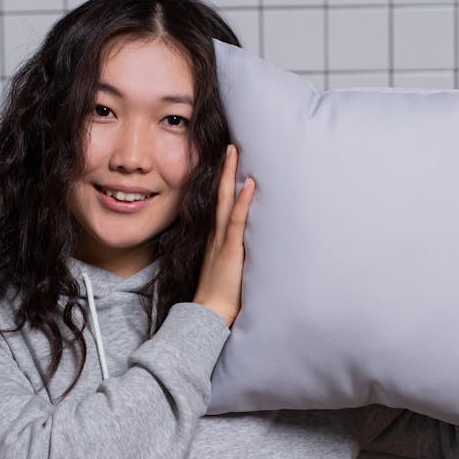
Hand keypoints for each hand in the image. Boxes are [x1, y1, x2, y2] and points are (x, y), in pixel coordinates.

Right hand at [194, 145, 254, 327]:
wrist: (209, 314)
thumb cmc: (220, 296)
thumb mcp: (228, 269)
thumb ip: (234, 255)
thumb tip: (247, 247)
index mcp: (216, 238)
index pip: (220, 204)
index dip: (223, 182)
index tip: (228, 162)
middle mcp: (216, 234)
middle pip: (219, 194)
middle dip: (225, 169)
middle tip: (230, 145)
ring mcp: (222, 240)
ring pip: (225, 201)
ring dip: (230, 175)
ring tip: (234, 151)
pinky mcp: (230, 250)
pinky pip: (235, 221)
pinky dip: (243, 201)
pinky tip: (249, 184)